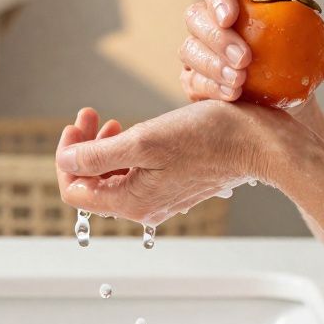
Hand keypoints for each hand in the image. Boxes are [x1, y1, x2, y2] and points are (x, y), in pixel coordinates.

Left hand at [55, 102, 296, 225]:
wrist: (258, 143)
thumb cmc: (207, 138)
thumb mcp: (145, 140)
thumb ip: (99, 155)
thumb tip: (65, 162)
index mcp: (132, 202)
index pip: (74, 191)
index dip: (66, 157)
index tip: (76, 126)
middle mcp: (144, 207)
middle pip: (93, 184)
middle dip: (83, 148)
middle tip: (91, 116)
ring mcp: (161, 197)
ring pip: (115, 178)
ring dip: (104, 149)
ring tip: (110, 122)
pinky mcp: (176, 185)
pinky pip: (138, 175)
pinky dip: (128, 153)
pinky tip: (135, 131)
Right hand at [180, 0, 323, 102]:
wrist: (281, 103)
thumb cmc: (296, 67)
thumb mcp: (316, 61)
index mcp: (236, 1)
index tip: (231, 17)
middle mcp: (209, 22)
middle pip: (195, 16)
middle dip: (216, 36)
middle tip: (244, 59)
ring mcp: (196, 51)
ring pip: (189, 49)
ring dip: (212, 65)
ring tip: (240, 82)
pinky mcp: (192, 80)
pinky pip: (191, 81)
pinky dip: (211, 88)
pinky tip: (232, 97)